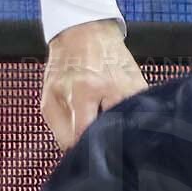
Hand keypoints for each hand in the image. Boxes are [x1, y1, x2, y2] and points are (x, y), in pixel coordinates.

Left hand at [41, 18, 144, 148]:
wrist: (86, 32)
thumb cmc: (64, 66)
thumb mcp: (50, 95)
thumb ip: (59, 129)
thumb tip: (74, 154)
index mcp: (83, 92)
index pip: (85, 136)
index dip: (84, 152)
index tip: (83, 158)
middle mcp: (111, 89)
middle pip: (112, 133)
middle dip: (104, 145)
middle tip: (97, 148)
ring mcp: (130, 86)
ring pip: (128, 125)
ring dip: (119, 133)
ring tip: (110, 133)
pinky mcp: (141, 84)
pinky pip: (139, 113)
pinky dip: (130, 120)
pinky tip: (122, 120)